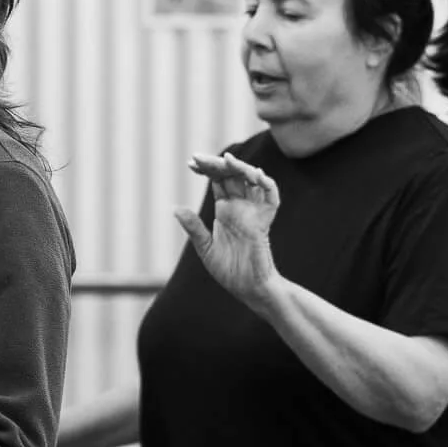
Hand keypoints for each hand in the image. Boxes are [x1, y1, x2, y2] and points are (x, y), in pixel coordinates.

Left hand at [175, 150, 280, 308]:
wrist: (247, 288)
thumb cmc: (228, 270)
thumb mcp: (205, 247)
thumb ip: (193, 227)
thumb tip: (175, 208)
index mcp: (225, 210)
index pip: (217, 181)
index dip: (206, 169)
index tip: (191, 162)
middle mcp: (240, 206)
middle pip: (232, 175)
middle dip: (217, 164)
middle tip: (199, 158)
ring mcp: (253, 212)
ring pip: (251, 180)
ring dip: (240, 168)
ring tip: (225, 160)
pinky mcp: (265, 221)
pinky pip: (271, 197)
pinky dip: (267, 184)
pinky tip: (256, 174)